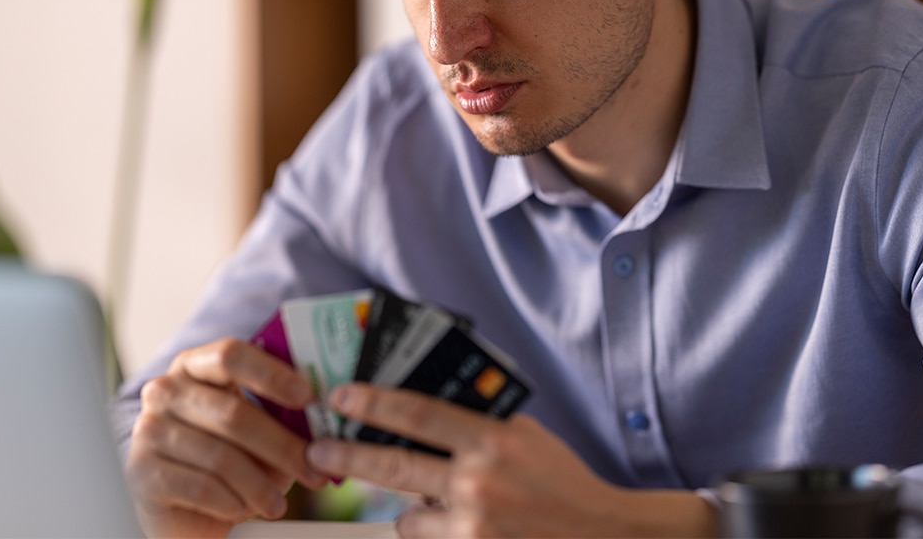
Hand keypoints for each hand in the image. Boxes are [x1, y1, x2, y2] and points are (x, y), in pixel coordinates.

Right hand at [125, 338, 329, 537]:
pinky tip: (244, 510)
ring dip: (260, 485)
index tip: (308, 397)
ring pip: (222, 457)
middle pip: (233, 413)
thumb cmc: (228, 458)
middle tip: (315, 470)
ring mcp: (150, 430)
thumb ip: (281, 414)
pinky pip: (203, 487)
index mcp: (195, 366)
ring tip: (278, 503)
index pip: (231, 355)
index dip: (272, 374)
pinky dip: (233, 503)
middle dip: (283, 447)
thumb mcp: (256, 429)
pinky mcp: (142, 472)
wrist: (181, 507)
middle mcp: (165, 391)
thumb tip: (321, 419)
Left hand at [306, 383, 717, 537]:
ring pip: (408, 515)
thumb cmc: (564, 484)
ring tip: (446, 504)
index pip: (419, 414)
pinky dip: (437, 533)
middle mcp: (479, 483)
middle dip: (349, 456)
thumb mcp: (526, 437)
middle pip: (394, 464)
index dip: (375, 402)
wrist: (602, 536)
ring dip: (414, 509)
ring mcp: (473, 526)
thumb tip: (424, 412)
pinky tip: (465, 527)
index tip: (342, 397)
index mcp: (493, 441)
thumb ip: (480, 425)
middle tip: (320, 450)